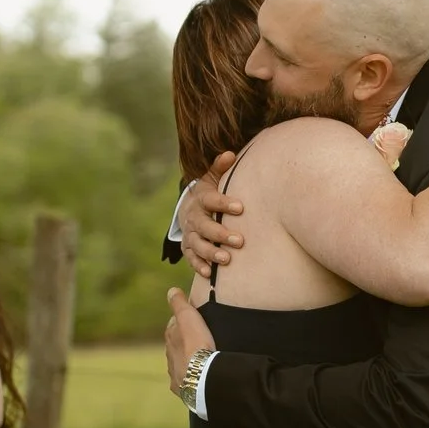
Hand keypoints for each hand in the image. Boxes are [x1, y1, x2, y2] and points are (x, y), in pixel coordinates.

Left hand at [163, 287, 217, 397]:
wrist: (202, 376)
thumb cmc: (197, 344)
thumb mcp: (189, 318)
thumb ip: (179, 304)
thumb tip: (171, 290)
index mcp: (170, 337)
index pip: (174, 325)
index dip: (183, 321)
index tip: (193, 320)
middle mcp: (169, 355)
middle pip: (176, 345)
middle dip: (184, 342)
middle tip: (200, 340)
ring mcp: (174, 373)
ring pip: (180, 363)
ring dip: (188, 361)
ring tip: (202, 360)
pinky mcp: (182, 389)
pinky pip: (185, 381)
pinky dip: (191, 377)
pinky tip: (199, 377)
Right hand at [178, 151, 242, 272]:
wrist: (188, 210)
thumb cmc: (209, 194)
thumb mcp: (212, 179)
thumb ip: (220, 168)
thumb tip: (230, 154)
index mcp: (201, 199)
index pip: (211, 200)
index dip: (224, 203)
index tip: (240, 207)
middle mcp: (193, 218)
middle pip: (204, 226)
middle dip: (220, 234)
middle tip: (240, 240)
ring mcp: (190, 235)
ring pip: (197, 245)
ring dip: (211, 252)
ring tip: (227, 259)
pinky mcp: (188, 249)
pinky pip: (191, 259)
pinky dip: (199, 266)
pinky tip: (210, 273)